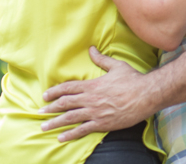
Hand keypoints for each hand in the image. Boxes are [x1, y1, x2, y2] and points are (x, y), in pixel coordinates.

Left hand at [40, 47, 155, 141]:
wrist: (146, 95)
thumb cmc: (133, 79)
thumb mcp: (117, 66)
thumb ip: (101, 59)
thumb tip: (91, 49)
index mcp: (93, 85)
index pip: (68, 88)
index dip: (55, 91)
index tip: (45, 95)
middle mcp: (90, 99)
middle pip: (65, 104)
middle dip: (50, 108)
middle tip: (39, 112)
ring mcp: (95, 112)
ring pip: (70, 118)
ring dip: (55, 123)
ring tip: (44, 127)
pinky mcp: (102, 123)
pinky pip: (82, 130)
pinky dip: (70, 134)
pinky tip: (61, 137)